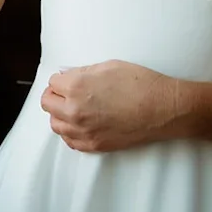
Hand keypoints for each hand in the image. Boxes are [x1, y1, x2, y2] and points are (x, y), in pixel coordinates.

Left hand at [40, 60, 188, 151]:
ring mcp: (83, 131)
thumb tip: (68, 76)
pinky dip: (71, 132)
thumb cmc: (141, 83)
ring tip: (75, 108)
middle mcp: (74, 111)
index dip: (62, 80)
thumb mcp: (109, 66)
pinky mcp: (93, 145)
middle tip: (68, 93)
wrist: (163, 109)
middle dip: (56, 95)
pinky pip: (69, 141)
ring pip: (55, 124)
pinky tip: (81, 124)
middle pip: (47, 104)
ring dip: (60, 114)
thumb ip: (83, 72)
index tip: (70, 80)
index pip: (53, 83)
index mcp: (76, 87)